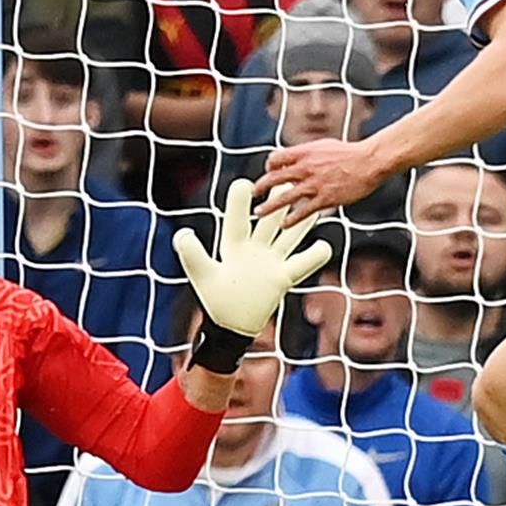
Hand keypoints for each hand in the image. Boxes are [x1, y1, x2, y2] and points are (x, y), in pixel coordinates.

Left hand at [172, 178, 333, 334]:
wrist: (232, 325)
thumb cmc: (216, 299)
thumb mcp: (202, 275)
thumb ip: (192, 255)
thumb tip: (182, 234)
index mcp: (233, 245)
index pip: (237, 219)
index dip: (240, 202)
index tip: (244, 185)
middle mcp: (254, 249)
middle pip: (268, 220)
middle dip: (276, 201)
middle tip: (284, 179)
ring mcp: (271, 261)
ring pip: (290, 234)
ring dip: (300, 220)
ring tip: (312, 201)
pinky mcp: (284, 277)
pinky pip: (304, 263)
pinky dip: (316, 255)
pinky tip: (323, 246)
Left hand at [258, 140, 394, 221]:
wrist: (369, 162)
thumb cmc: (349, 153)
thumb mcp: (323, 146)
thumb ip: (306, 154)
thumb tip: (294, 159)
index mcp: (304, 152)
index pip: (276, 158)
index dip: (269, 166)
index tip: (269, 173)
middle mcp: (305, 168)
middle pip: (274, 178)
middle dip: (260, 187)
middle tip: (253, 193)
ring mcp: (314, 185)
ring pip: (284, 198)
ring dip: (269, 207)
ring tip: (259, 212)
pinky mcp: (324, 199)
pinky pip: (303, 211)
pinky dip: (291, 219)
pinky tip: (284, 224)